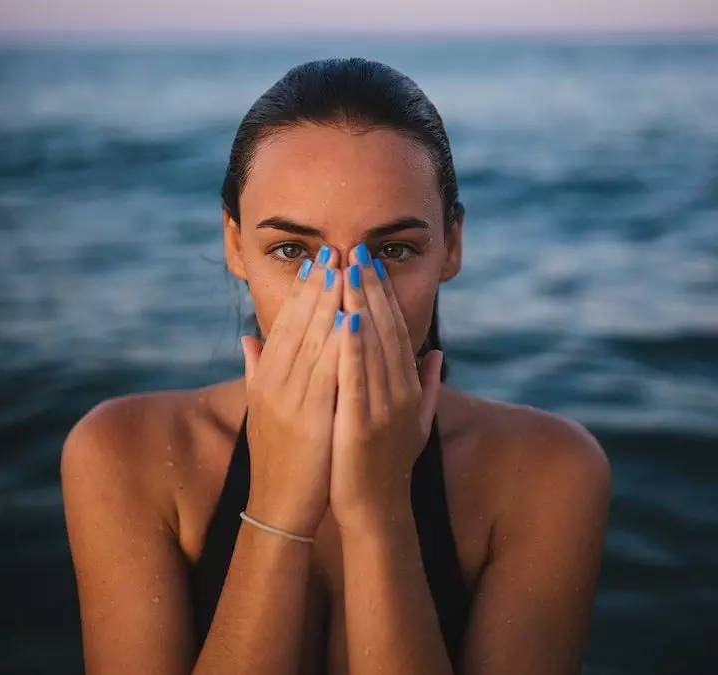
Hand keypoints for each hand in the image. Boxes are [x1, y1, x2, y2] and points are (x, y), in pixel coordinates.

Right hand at [241, 245, 342, 538]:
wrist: (278, 506)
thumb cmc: (277, 457)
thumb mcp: (260, 409)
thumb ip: (255, 370)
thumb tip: (248, 338)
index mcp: (265, 378)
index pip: (284, 325)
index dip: (301, 292)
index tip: (318, 262)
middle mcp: (274, 383)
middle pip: (298, 325)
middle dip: (318, 286)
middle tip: (335, 250)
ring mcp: (290, 401)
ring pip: (311, 341)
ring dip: (329, 303)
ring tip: (343, 270)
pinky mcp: (310, 420)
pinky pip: (325, 375)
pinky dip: (337, 345)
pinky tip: (350, 319)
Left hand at [329, 243, 442, 533]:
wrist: (376, 510)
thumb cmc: (390, 463)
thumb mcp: (414, 422)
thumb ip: (426, 386)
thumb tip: (435, 353)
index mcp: (408, 388)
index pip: (396, 332)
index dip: (383, 296)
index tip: (369, 263)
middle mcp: (400, 392)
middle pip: (385, 330)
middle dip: (370, 288)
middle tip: (355, 250)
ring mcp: (384, 408)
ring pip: (372, 346)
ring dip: (359, 304)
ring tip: (346, 269)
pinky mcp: (362, 425)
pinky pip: (355, 378)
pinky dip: (350, 346)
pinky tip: (342, 317)